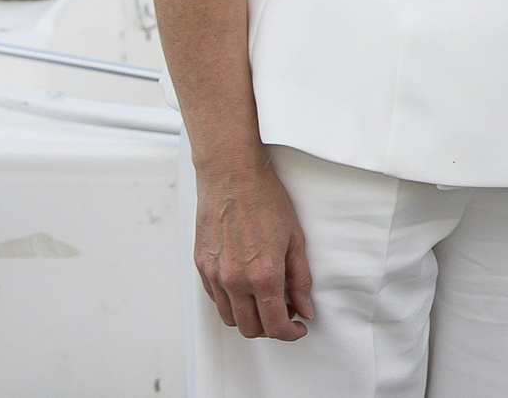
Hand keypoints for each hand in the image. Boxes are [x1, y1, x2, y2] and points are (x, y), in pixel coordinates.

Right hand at [194, 156, 313, 339]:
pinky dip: (231, 303)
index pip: (275, 325)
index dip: (290, 333)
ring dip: (249, 318)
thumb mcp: (295, 239)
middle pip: (250, 329)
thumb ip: (300, 279)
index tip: (299, 328)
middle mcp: (235, 281)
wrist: (231, 175)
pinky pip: (215, 299)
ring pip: (230, 318)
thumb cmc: (264, 199)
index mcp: (263, 275)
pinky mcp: (202, 266)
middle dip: (270, 329)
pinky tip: (245, 287)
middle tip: (285, 315)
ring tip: (265, 301)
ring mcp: (215, 275)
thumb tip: (305, 307)